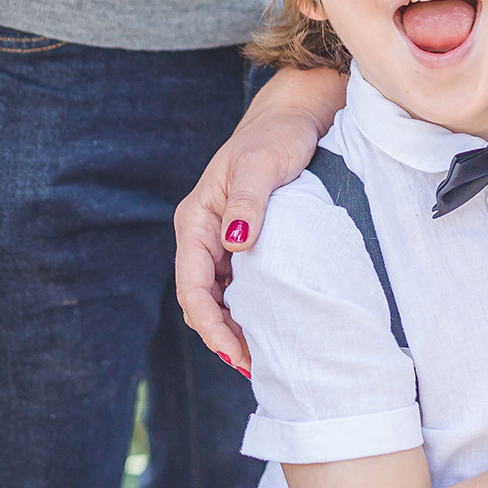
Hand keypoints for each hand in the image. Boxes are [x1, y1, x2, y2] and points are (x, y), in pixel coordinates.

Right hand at [175, 68, 347, 373]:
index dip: (210, 324)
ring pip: (221, 297)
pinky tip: (272, 328)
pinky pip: (240, 286)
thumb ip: (249, 203)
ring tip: (264, 359)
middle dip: (222, 337)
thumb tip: (237, 243)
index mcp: (196, 220)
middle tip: (255, 368)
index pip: (192, 286)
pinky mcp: (244, 243)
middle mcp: (204, 235)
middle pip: (203, 300)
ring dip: (236, 328)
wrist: (295, 119)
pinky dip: (251, 310)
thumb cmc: (277, 138)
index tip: (235, 352)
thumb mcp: (262, 165)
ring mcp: (223, 241)